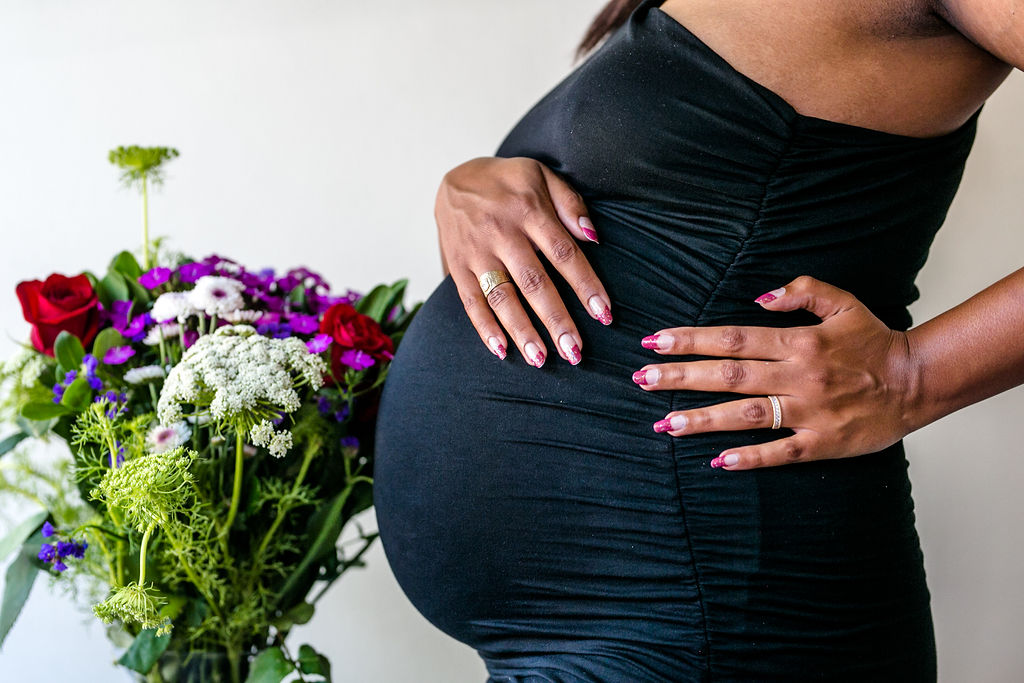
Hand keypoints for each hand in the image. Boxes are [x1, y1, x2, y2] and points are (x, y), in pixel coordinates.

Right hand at [435, 156, 612, 366]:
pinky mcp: (457, 266)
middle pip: (533, 282)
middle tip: (574, 351)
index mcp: (528, 210)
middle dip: (555, 319)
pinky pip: (470, 301)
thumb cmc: (508, 182)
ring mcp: (476, 252)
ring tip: (541, 359)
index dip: (584, 285)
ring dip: (521, 331)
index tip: (603, 314)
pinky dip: (484, 328)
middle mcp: (501, 233)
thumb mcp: (541, 175)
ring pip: (501, 297)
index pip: (562, 253)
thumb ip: (569, 203)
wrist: (452, 179)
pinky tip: (501, 351)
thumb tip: (593, 237)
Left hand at [631, 276, 919, 469]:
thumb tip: (760, 296)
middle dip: (681, 378)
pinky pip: (780, 452)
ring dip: (702, 420)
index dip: (690, 340)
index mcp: (799, 342)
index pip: (733, 339)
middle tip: (642, 381)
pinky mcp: (822, 443)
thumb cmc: (875, 341)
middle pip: (729, 375)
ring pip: (746, 416)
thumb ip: (802, 292)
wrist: (918, 381)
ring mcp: (809, 412)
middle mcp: (798, 376)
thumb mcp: (843, 303)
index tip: (654, 342)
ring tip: (663, 424)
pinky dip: (749, 458)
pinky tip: (716, 461)